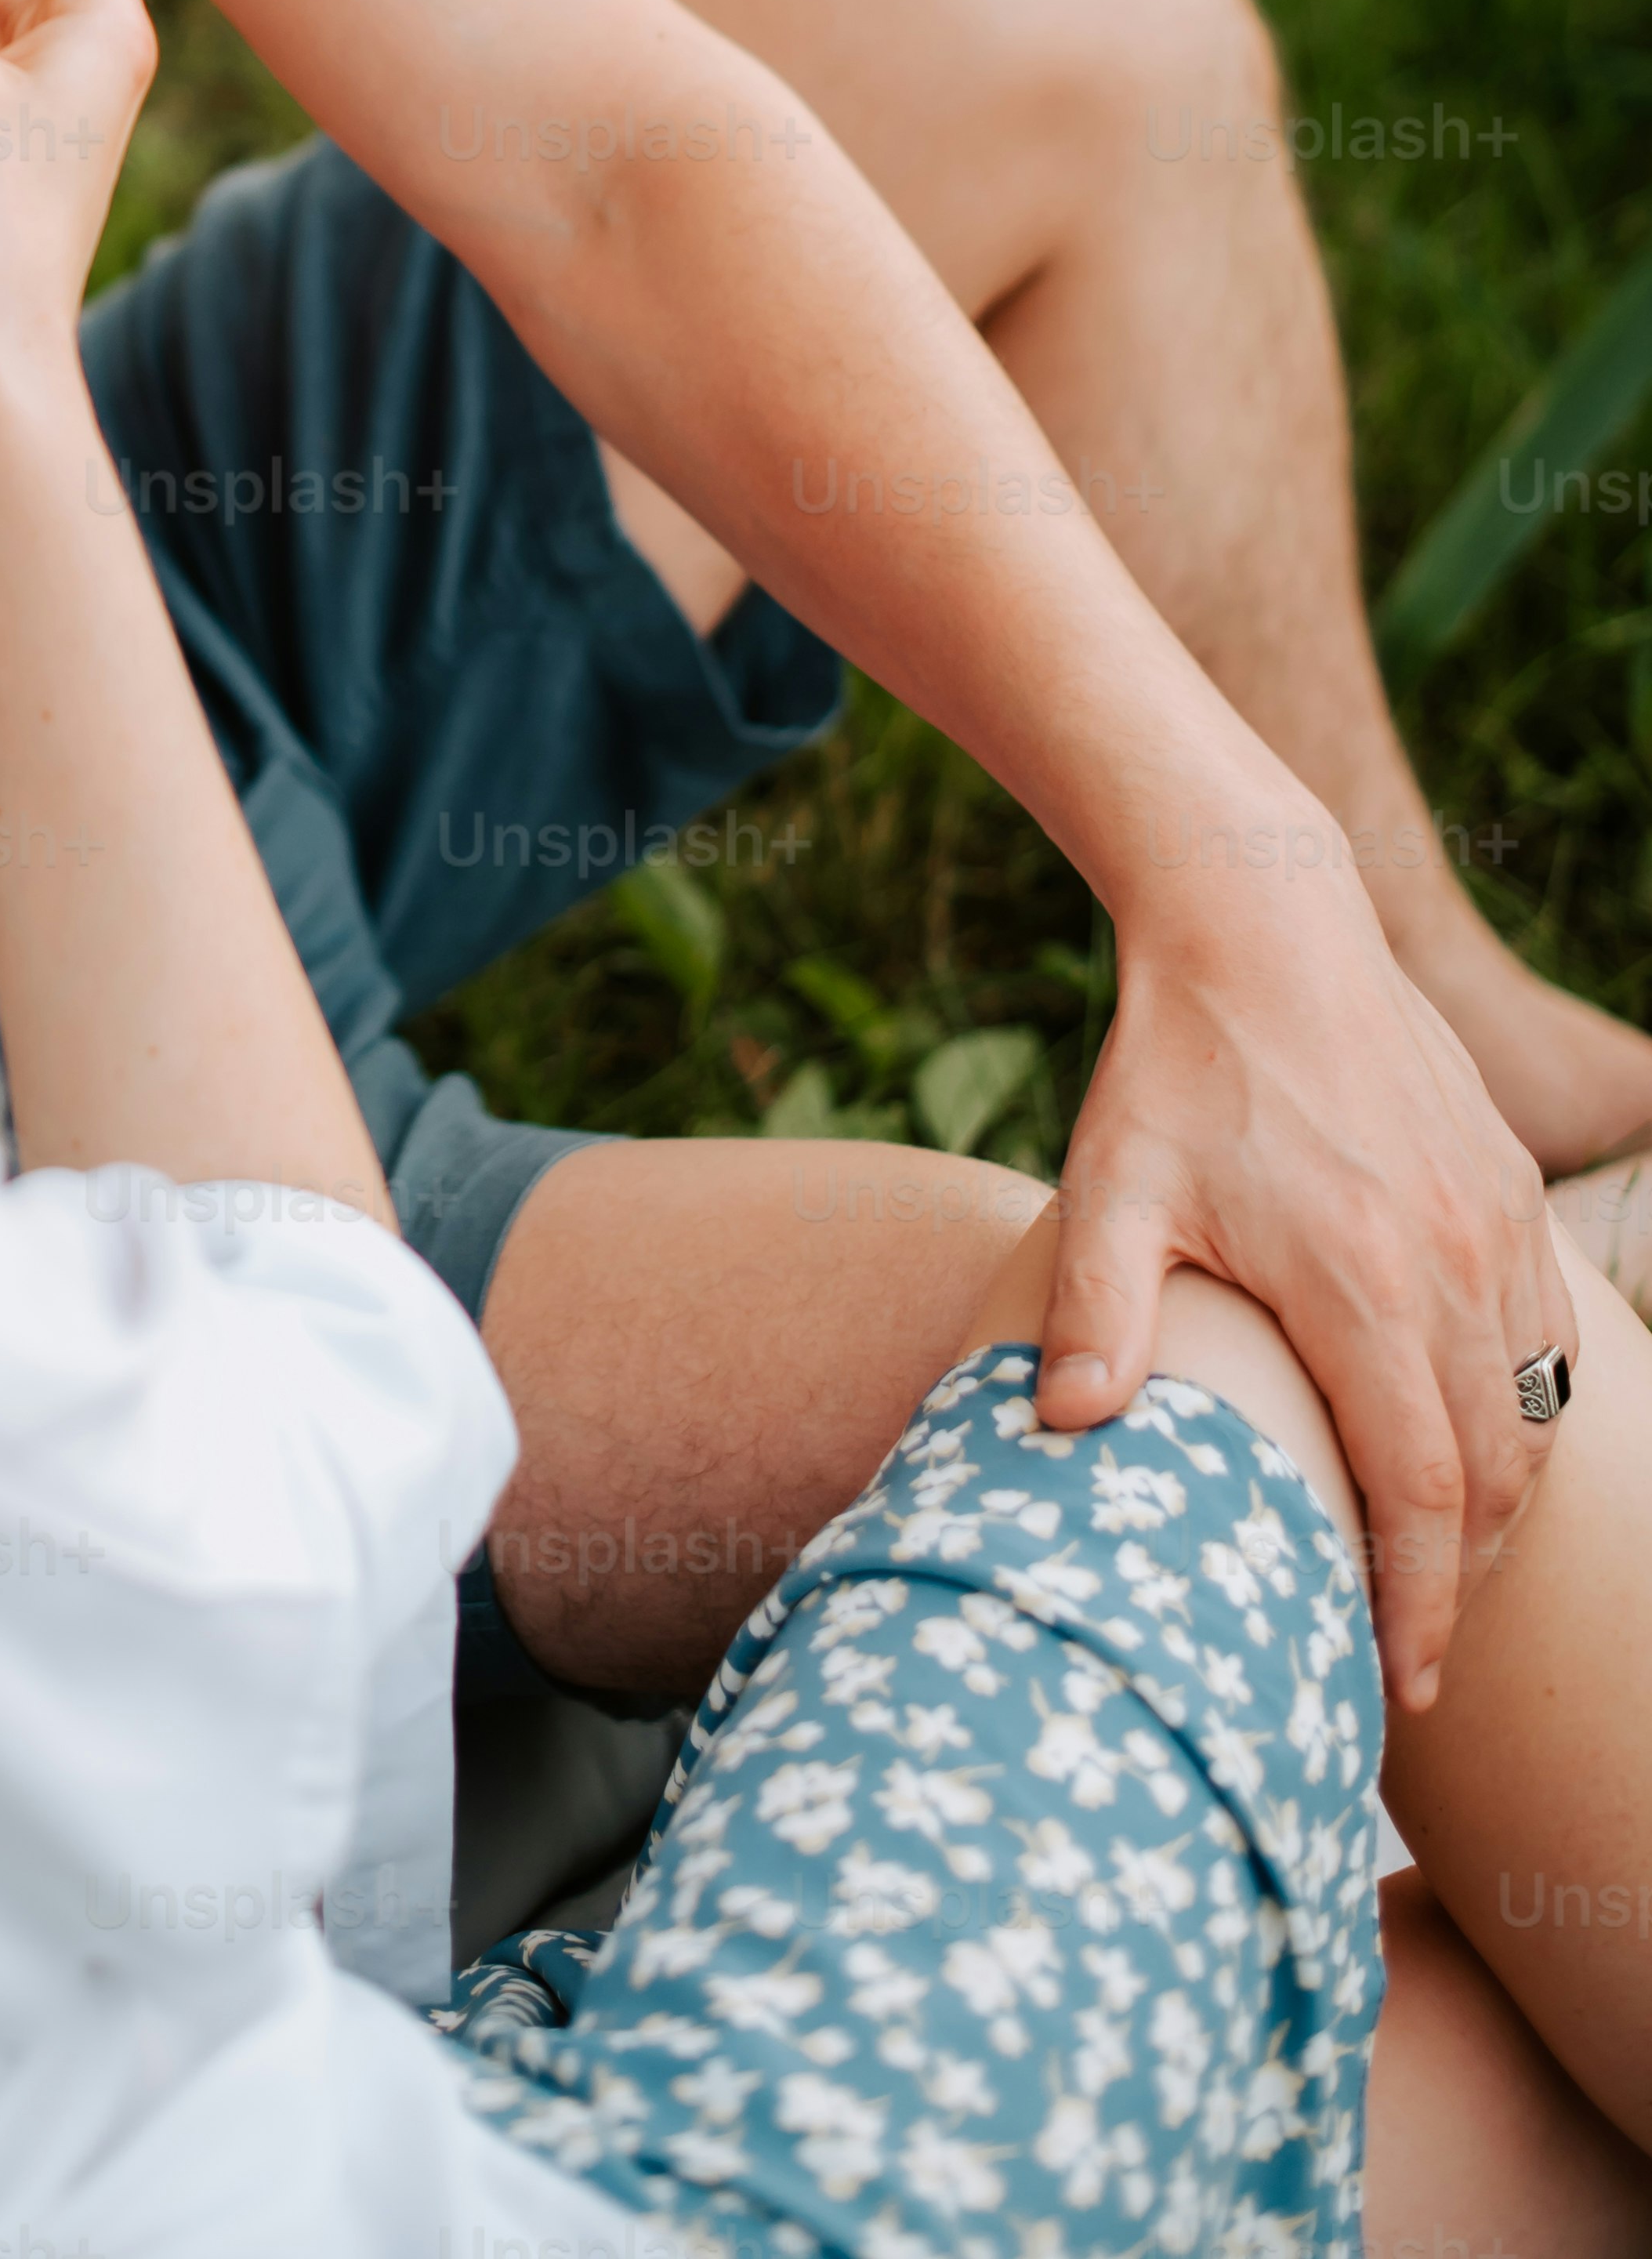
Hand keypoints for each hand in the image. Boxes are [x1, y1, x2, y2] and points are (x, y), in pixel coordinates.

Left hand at [1042, 833, 1558, 1708]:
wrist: (1262, 924)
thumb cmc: (1177, 1065)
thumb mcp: (1111, 1187)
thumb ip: (1093, 1311)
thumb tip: (1059, 1426)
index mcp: (1363, 1283)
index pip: (1420, 1490)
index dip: (1417, 1602)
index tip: (1397, 1683)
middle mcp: (1455, 1262)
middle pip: (1490, 1471)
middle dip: (1457, 1577)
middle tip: (1409, 1648)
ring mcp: (1497, 1223)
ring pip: (1531, 1409)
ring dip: (1495, 1499)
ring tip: (1434, 1562)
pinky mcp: (1510, 1187)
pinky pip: (1546, 1337)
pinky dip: (1521, 1410)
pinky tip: (1470, 1442)